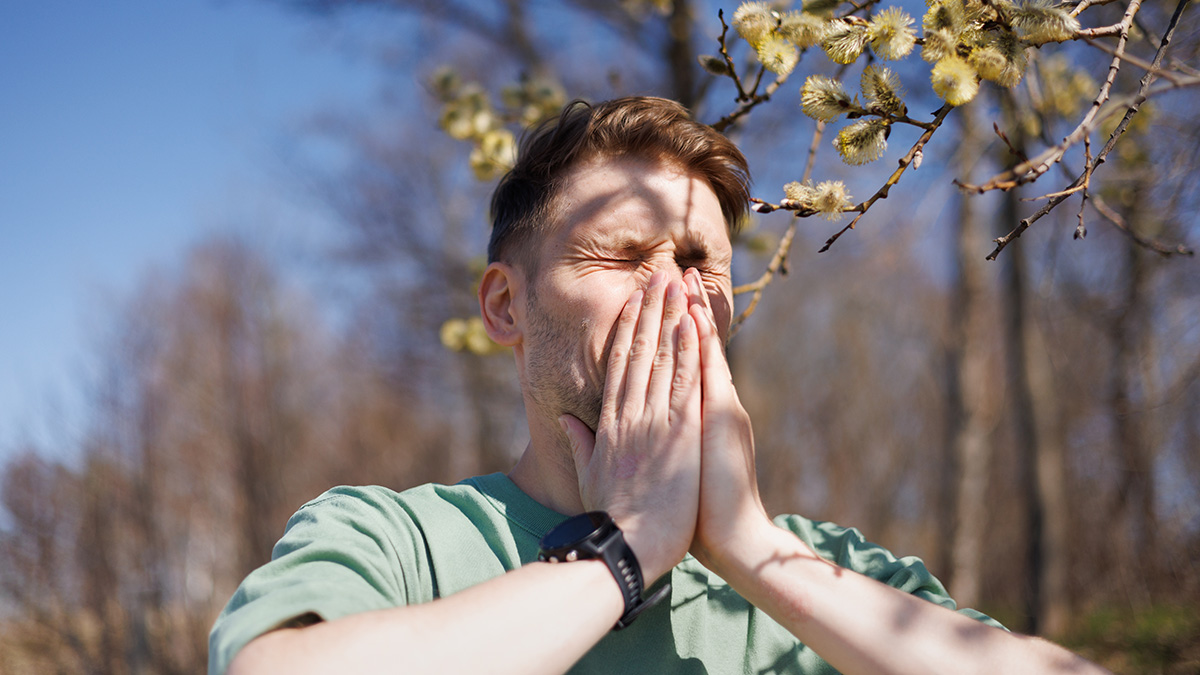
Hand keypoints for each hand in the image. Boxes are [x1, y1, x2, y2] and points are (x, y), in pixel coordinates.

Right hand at [560, 270, 701, 582]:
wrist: (630, 547)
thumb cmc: (612, 518)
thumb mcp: (589, 476)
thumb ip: (581, 442)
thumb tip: (568, 419)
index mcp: (610, 423)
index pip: (619, 364)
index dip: (627, 329)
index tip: (634, 302)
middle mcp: (630, 415)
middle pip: (640, 351)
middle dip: (650, 311)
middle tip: (660, 276)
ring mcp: (655, 422)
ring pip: (662, 359)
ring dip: (671, 319)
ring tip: (678, 286)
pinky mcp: (680, 435)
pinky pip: (685, 385)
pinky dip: (689, 352)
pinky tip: (693, 324)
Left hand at [683, 268, 772, 572]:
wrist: (733, 538)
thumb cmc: (701, 512)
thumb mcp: (678, 468)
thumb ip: (664, 443)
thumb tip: (643, 428)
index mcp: (695, 416)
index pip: (681, 364)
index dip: (671, 330)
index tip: (660, 300)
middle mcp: (710, 406)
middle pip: (693, 348)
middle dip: (682, 309)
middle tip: (676, 271)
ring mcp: (717, 410)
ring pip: (702, 352)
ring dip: (692, 314)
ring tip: (685, 277)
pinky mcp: (721, 420)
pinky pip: (708, 374)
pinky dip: (702, 345)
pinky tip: (694, 316)